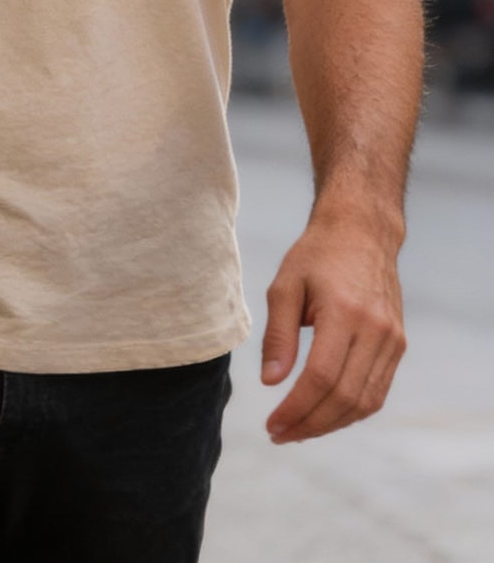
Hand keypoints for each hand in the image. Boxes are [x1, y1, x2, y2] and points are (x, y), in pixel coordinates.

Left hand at [261, 215, 405, 442]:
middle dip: (310, 423)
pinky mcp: (398, 345)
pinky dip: (351, 410)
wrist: (361, 233)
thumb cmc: (316, 255)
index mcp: (344, 313)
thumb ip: (278, 335)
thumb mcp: (285, 286)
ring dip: (331, 423)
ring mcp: (392, 341)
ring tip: (297, 430)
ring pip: (365, 401)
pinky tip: (324, 414)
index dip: (296, 407)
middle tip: (280, 435)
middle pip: (345, 397)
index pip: (321, 377)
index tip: (271, 424)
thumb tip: (270, 381)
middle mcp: (375, 331)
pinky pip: (377, 390)